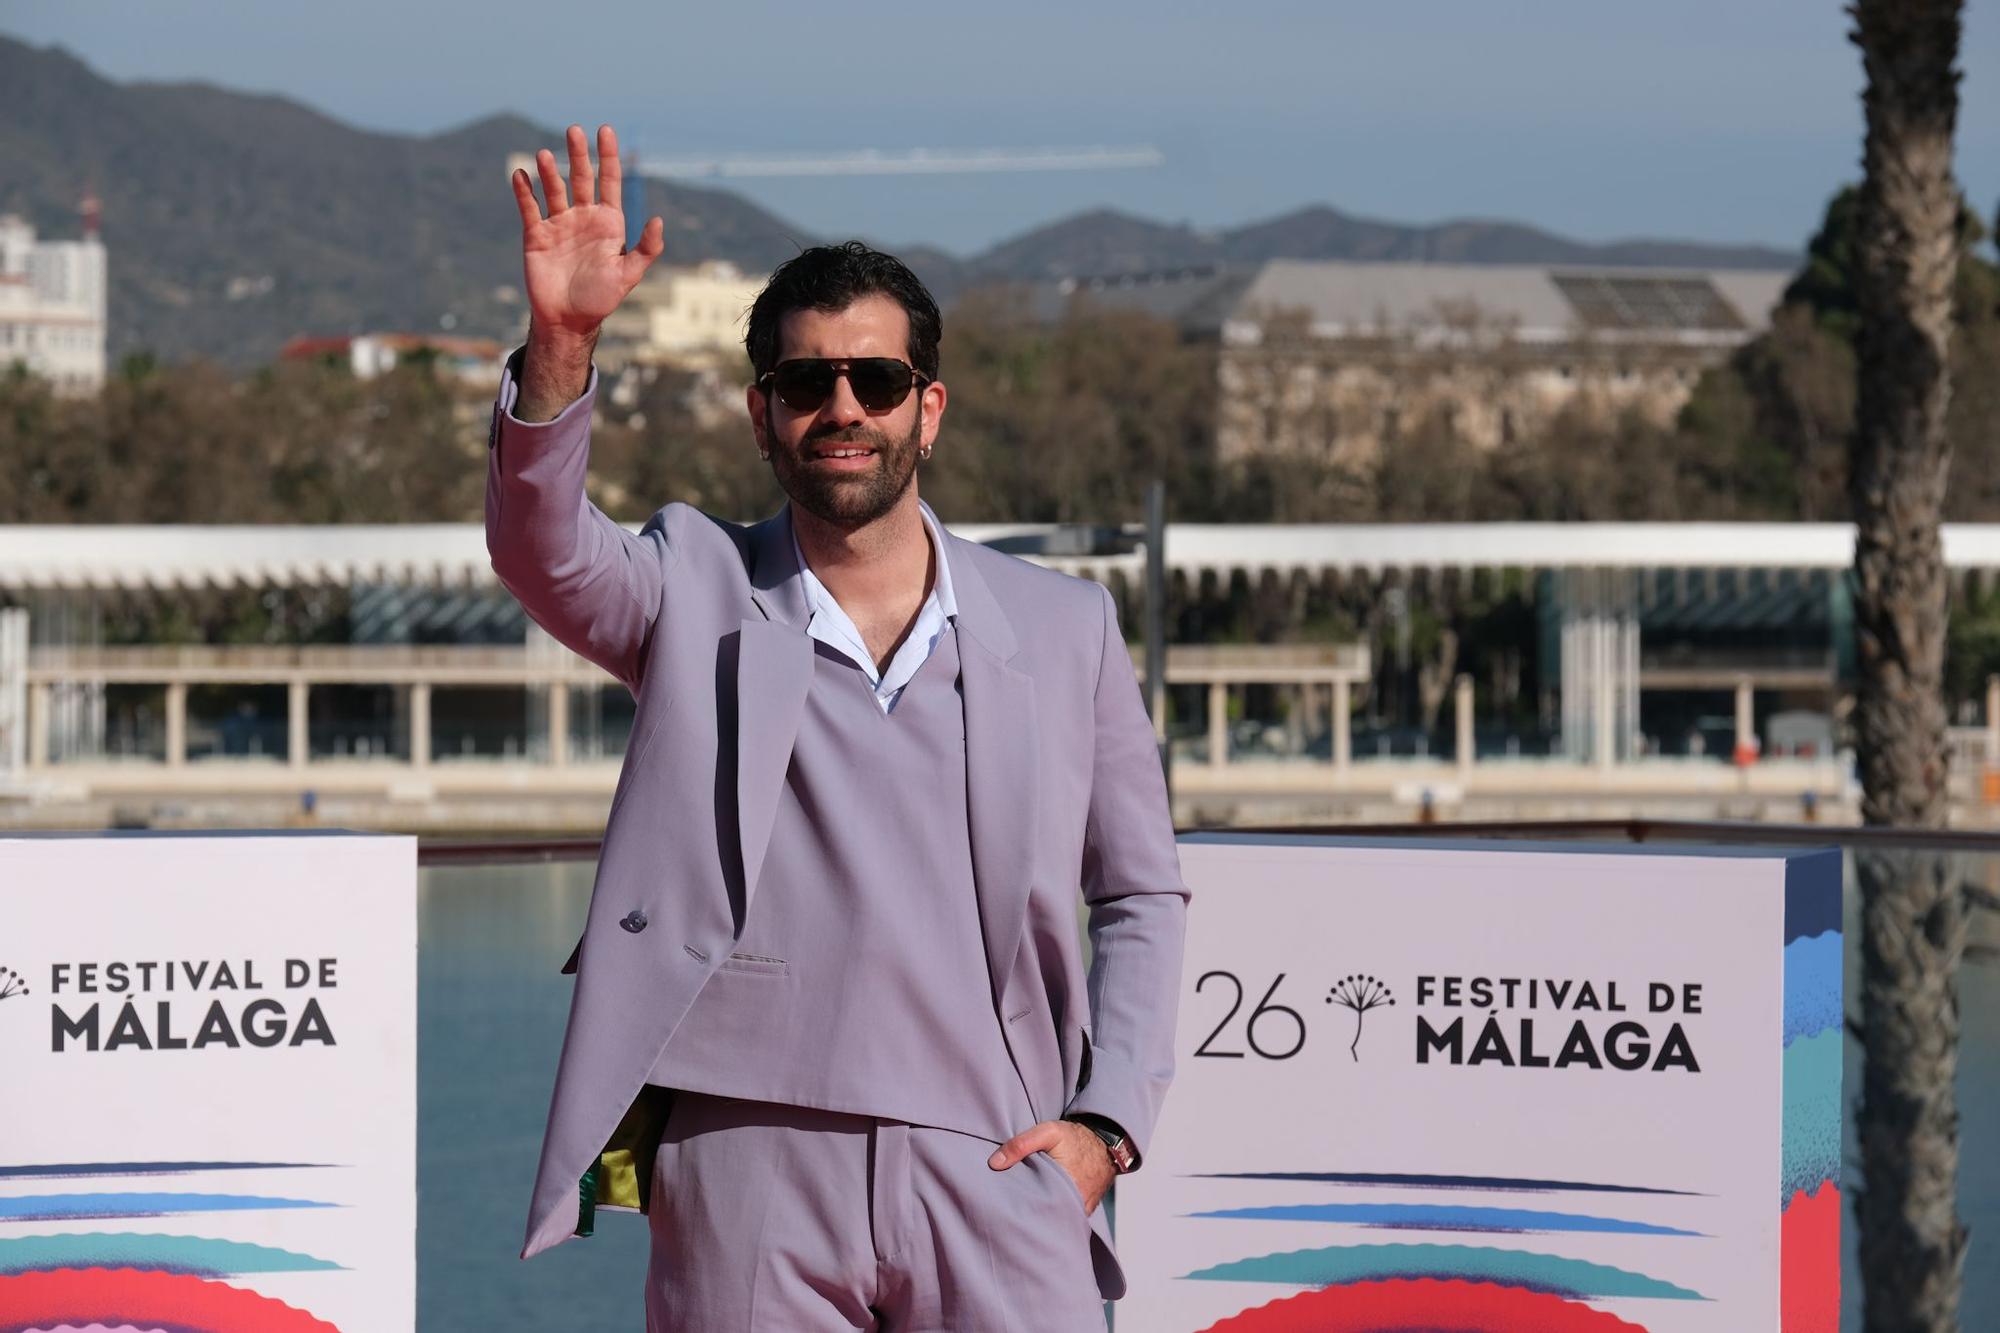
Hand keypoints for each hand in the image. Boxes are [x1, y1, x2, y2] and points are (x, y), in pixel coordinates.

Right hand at [508, 124, 663, 418]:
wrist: (569, 320)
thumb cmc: (601, 299)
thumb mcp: (628, 275)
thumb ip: (646, 249)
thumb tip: (658, 220)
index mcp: (608, 223)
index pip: (610, 181)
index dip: (608, 156)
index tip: (605, 130)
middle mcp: (583, 217)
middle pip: (581, 178)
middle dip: (579, 154)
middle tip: (574, 130)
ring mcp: (559, 224)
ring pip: (554, 189)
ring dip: (549, 171)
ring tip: (545, 155)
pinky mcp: (537, 235)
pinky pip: (530, 208)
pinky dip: (525, 192)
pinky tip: (521, 174)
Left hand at [987, 1120, 1114, 1215]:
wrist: (1106, 1142)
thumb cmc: (1077, 1137)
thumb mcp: (1047, 1132)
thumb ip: (1021, 1145)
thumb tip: (994, 1163)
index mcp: (1065, 1189)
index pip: (1035, 1210)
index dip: (1019, 1209)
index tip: (1005, 1205)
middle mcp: (1076, 1205)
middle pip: (1046, 1218)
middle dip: (1030, 1215)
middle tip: (1012, 1210)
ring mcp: (1082, 1210)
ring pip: (1057, 1220)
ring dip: (1045, 1215)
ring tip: (1027, 1210)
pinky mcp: (1086, 1210)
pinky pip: (1068, 1218)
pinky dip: (1057, 1213)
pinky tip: (1045, 1207)